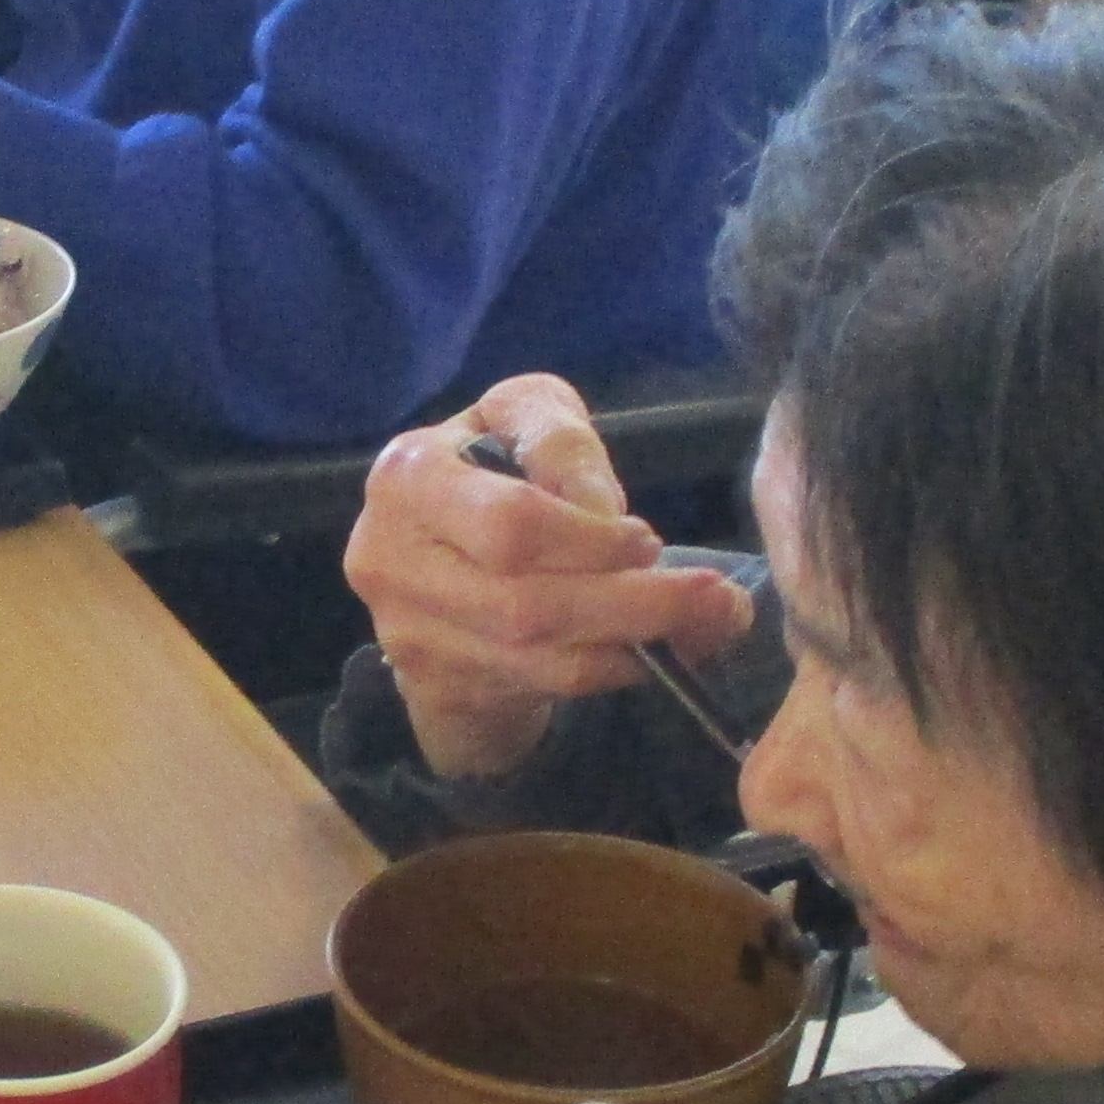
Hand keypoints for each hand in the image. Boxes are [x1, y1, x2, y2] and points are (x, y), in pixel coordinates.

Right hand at [341, 375, 754, 784]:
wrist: (428, 555)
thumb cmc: (489, 466)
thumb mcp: (521, 419)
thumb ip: (561, 443)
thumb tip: (605, 517)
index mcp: (408, 478)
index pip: (511, 523)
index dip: (590, 539)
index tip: (647, 539)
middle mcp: (391, 560)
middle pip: (524, 602)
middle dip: (630, 602)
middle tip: (713, 597)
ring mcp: (408, 632)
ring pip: (537, 654)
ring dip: (632, 644)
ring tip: (705, 625)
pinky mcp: (436, 681)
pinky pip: (539, 684)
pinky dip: (606, 671)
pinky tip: (649, 651)